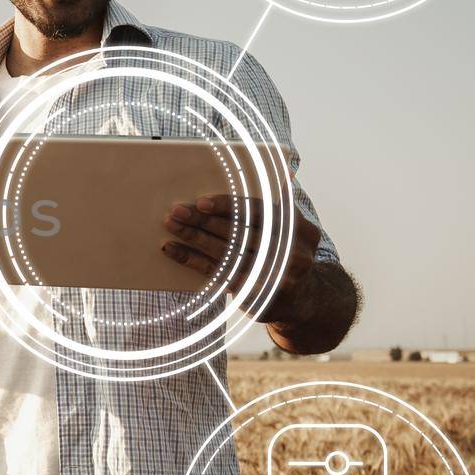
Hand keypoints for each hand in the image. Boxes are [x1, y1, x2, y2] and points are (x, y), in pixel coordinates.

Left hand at [161, 194, 323, 324]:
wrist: (304, 300)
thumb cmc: (285, 251)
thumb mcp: (292, 227)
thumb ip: (280, 203)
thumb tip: (281, 174)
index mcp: (298, 228)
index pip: (258, 211)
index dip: (228, 206)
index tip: (201, 201)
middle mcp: (289, 253)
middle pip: (237, 232)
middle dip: (204, 220)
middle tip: (176, 210)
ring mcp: (271, 276)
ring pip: (223, 252)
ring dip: (193, 237)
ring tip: (170, 225)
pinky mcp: (252, 294)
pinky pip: (214, 273)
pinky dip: (191, 260)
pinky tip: (171, 249)